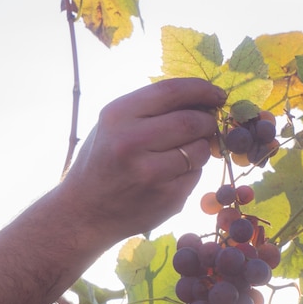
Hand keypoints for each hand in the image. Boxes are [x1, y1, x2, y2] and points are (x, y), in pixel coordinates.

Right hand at [57, 78, 226, 245]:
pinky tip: (173, 175)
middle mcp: (132, 142)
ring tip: (184, 151)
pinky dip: (193, 171)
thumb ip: (151, 109)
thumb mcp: (113, 125)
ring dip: (202, 147)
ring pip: (200, 150)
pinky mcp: (167, 197)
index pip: (171, 91)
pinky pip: (196, 175)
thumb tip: (202, 100)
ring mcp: (151, 172)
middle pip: (192, 121)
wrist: (85, 213)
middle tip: (207, 124)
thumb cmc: (104, 162)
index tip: (218, 94)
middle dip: (208, 121)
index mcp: (118, 115)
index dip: (202, 89)